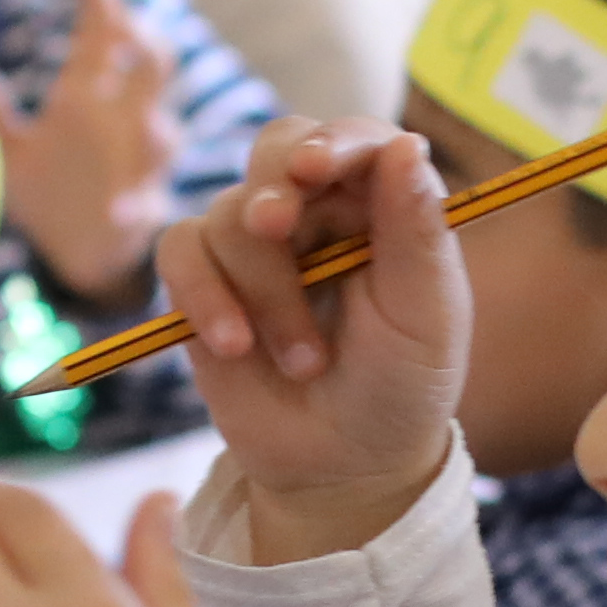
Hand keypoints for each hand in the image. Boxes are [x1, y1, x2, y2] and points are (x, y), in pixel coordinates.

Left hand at [0, 0, 182, 302]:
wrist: (80, 252)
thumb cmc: (52, 190)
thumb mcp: (14, 153)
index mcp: (89, 101)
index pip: (104, 40)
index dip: (100, 5)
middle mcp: (121, 124)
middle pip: (152, 69)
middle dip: (146, 45)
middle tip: (127, 25)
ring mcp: (137, 167)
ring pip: (161, 137)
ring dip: (154, 131)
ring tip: (145, 125)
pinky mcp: (142, 211)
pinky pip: (144, 206)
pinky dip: (134, 208)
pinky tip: (120, 212)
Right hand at [159, 120, 466, 561]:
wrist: (342, 466)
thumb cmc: (400, 386)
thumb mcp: (426, 316)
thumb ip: (417, 231)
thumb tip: (409, 143)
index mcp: (381, 205)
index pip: (355, 140)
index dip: (332, 143)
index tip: (313, 169)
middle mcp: (317, 210)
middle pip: (276, 148)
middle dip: (273, 186)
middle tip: (277, 228)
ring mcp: (256, 244)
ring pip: (229, 214)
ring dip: (264, 289)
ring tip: (304, 362)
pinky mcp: (205, 281)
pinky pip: (180, 251)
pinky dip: (202, 294)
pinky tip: (234, 345)